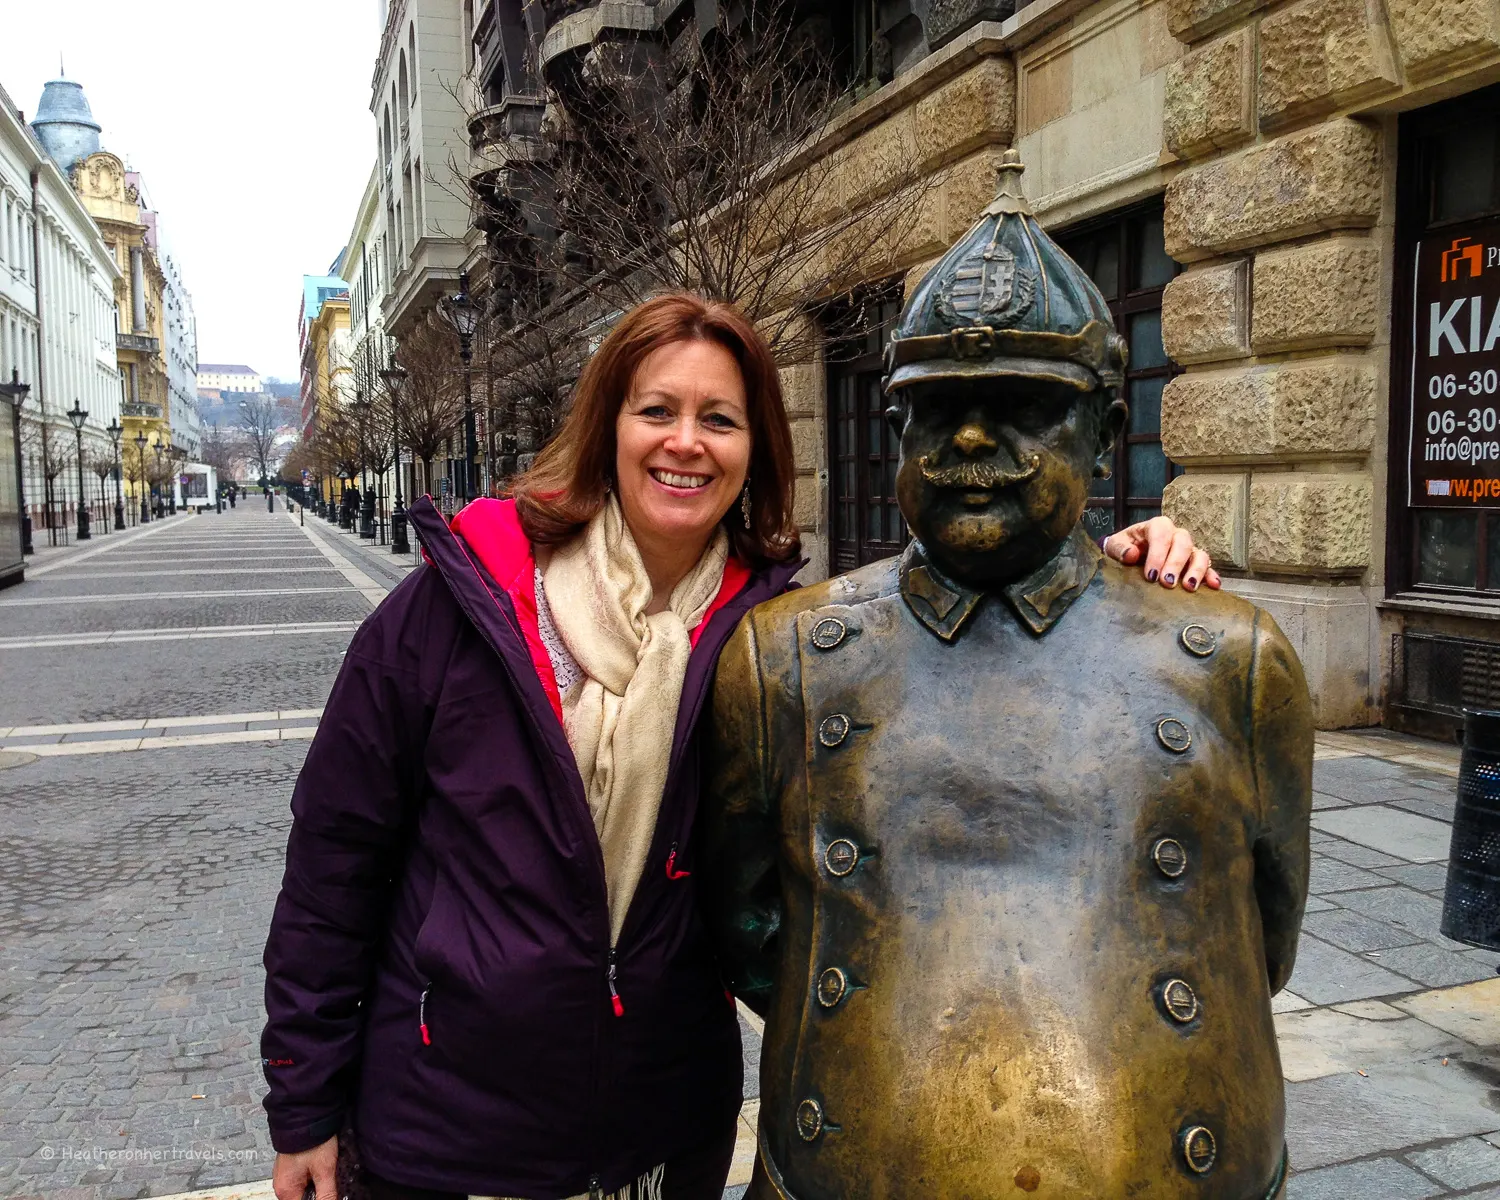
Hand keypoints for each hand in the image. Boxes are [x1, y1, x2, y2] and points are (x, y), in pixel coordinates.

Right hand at [272, 1135, 337, 1199]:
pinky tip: (322, 1167)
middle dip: (318, 1194)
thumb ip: (327, 1194)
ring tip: (326, 1171)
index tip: (328, 1194)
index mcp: (286, 1191)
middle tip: (329, 1180)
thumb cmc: (313, 1140)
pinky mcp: (292, 1167)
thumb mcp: (324, 1170)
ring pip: (305, 1189)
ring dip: (317, 1185)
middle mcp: (282, 1185)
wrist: (306, 1114)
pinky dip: (314, 1176)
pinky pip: (304, 1178)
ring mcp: (286, 1175)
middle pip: (303, 1199)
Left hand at [1103, 515, 1220, 591]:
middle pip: (1183, 543)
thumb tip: (1131, 554)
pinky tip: (1213, 586)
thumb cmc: (1124, 548)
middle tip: (1167, 583)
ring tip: (1188, 587)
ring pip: (1199, 554)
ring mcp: (1188, 549)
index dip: (1157, 554)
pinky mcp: (1194, 563)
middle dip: (1175, 564)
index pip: (1161, 535)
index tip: (1150, 575)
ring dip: (1196, 570)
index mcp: (1157, 526)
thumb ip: (1120, 548)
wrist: (1129, 553)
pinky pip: (1208, 567)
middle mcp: (1175, 535)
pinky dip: (1211, 575)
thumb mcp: (1115, 545)